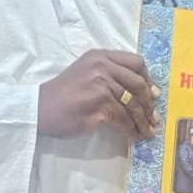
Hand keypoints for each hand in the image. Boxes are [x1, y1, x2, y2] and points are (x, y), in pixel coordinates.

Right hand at [38, 49, 159, 140]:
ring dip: (143, 121)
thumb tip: (145, 91)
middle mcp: (102, 67)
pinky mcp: (100, 105)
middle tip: (154, 117)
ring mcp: (102, 85)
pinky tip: (134, 137)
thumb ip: (110, 74)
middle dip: (149, 104)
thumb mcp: (86, 72)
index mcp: (100, 56)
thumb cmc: (63, 94)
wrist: (38, 108)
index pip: (136, 62)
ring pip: (133, 105)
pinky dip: (131, 130)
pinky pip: (124, 120)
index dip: (148, 79)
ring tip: (148, 131)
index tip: (154, 93)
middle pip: (138, 84)